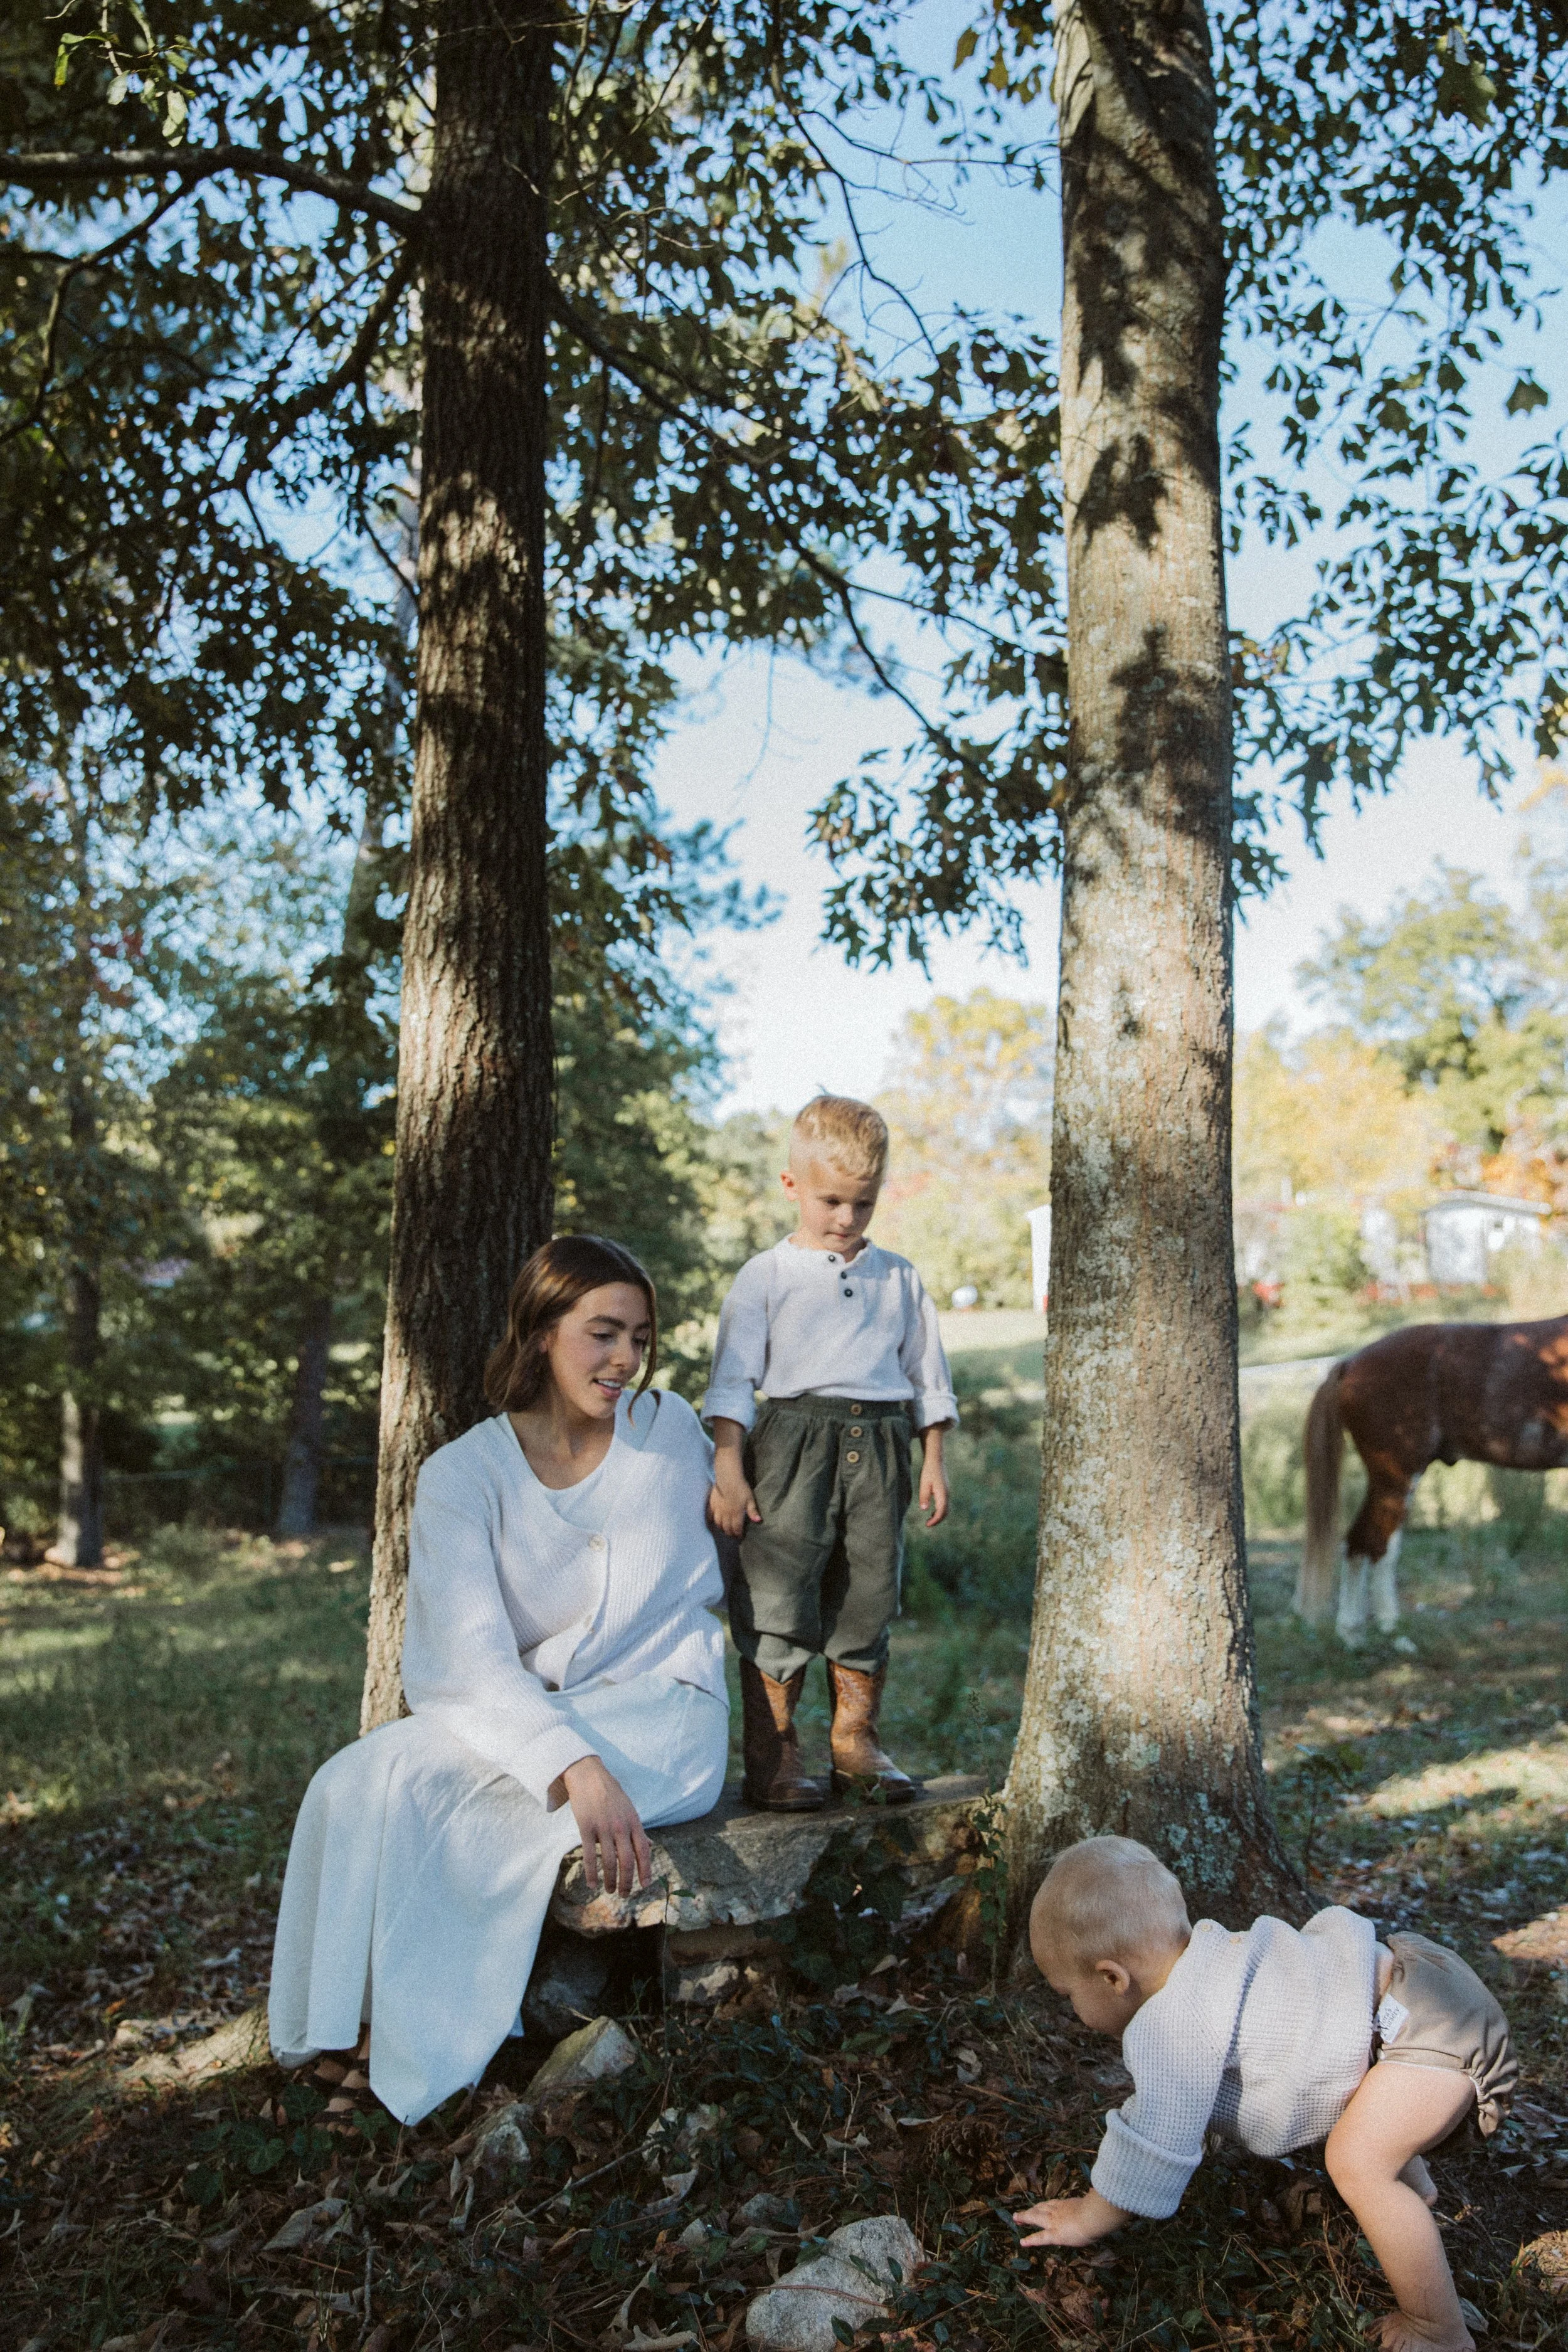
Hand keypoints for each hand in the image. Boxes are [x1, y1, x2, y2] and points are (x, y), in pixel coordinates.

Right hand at [559, 1755, 653, 1895]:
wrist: (588, 1775)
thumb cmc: (610, 1793)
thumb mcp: (629, 1808)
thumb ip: (636, 1829)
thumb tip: (648, 1846)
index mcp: (634, 1822)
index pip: (643, 1851)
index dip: (646, 1870)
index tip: (645, 1885)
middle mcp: (621, 1826)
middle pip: (627, 1861)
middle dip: (627, 1882)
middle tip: (624, 1894)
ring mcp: (603, 1828)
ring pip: (609, 1862)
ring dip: (610, 1880)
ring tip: (609, 1890)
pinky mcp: (586, 1828)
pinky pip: (590, 1856)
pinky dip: (591, 1873)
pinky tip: (592, 1884)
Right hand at [709, 1464, 761, 1539]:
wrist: (728, 1478)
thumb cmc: (741, 1488)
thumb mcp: (750, 1499)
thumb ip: (753, 1511)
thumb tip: (758, 1521)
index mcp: (736, 1514)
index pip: (736, 1529)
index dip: (738, 1534)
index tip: (740, 1537)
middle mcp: (726, 1515)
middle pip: (727, 1528)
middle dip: (730, 1533)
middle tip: (733, 1535)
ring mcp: (718, 1510)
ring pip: (718, 1524)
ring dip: (722, 1529)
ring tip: (725, 1530)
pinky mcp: (711, 1505)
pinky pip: (709, 1516)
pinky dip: (711, 1522)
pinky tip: (712, 1523)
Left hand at [919, 1456, 948, 1527]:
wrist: (936, 1460)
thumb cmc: (928, 1471)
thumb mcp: (924, 1484)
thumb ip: (924, 1496)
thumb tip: (924, 1509)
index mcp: (942, 1494)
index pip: (941, 1512)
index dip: (935, 1520)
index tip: (927, 1525)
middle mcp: (947, 1494)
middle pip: (945, 1512)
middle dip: (938, 1520)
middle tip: (928, 1524)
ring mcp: (948, 1492)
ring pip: (947, 1509)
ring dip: (940, 1515)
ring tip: (929, 1519)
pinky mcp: (946, 1490)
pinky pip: (945, 1504)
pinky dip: (940, 1510)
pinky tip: (933, 1510)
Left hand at [1013, 2190, 1126, 2247]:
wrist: (1095, 2216)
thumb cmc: (1100, 2209)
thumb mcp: (1098, 2203)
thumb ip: (1099, 2201)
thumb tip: (1111, 2196)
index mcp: (1069, 2204)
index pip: (1054, 2204)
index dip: (1046, 2205)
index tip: (1041, 2206)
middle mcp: (1059, 2210)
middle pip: (1041, 2208)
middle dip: (1031, 2210)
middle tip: (1020, 2212)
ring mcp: (1055, 2221)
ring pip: (1036, 2218)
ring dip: (1025, 2217)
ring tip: (1016, 2218)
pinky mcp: (1055, 2234)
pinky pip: (1040, 2237)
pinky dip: (1031, 2240)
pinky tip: (1022, 2242)